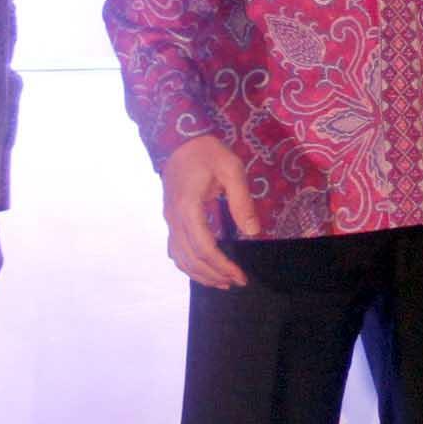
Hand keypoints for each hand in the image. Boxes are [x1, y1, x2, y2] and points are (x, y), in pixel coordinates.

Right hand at [162, 135, 259, 289]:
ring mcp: (169, 220)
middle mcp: (174, 219)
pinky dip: (188, 265)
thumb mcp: (231, 170)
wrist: (180, 141)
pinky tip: (202, 269)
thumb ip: (241, 201)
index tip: (240, 276)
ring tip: (222, 282)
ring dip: (200, 274)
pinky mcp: (170, 219)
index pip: (204, 248)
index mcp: (188, 208)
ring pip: (179, 258)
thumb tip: (253, 232)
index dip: (222, 266)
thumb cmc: (208, 153)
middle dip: (214, 274)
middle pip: (191, 258)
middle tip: (236, 281)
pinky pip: (175, 250)